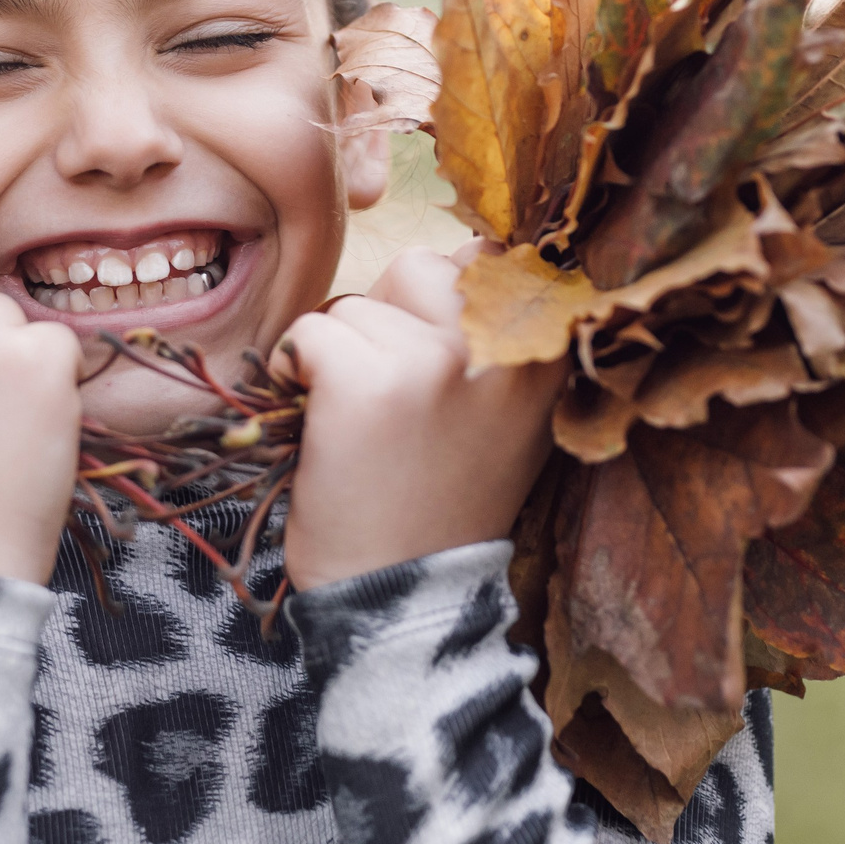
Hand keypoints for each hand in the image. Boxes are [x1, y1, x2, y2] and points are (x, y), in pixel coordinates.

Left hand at [274, 244, 563, 591]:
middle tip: (396, 406)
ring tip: (369, 432)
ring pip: (355, 304)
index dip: (439, 305)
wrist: (404, 598)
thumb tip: (475, 245)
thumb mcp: (509, 413)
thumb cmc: (443, 500)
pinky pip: (308, 335)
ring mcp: (438, 362)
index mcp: (547, 351)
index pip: (488, 257)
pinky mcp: (368, 382)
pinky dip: (297, 377)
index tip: (435, 371)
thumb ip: (497, 334)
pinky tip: (327, 435)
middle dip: (387, 322)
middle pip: (416, 268)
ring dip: (342, 359)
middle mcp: (504, 345)